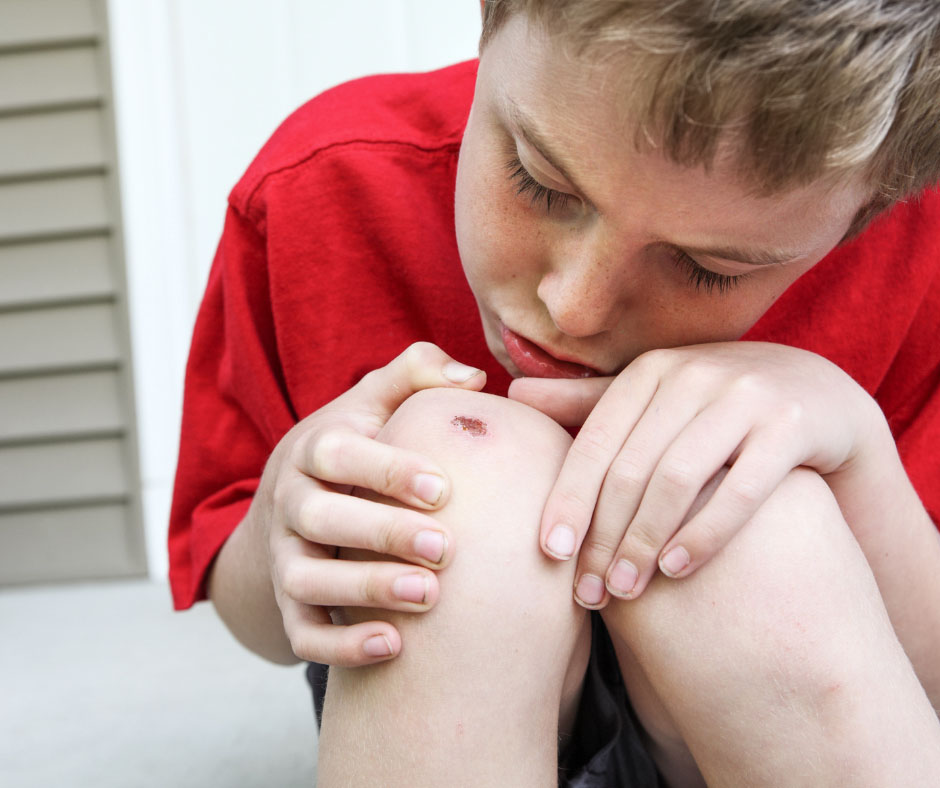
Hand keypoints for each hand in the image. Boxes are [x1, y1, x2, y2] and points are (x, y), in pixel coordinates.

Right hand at [250, 342, 484, 664]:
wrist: (292, 499)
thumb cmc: (357, 445)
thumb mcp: (375, 401)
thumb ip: (417, 373)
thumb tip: (471, 378)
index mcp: (314, 449)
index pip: (337, 454)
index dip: (386, 470)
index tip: (443, 487)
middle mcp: (292, 503)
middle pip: (321, 519)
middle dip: (382, 534)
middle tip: (447, 549)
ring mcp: (287, 557)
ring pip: (306, 581)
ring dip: (364, 591)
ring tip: (428, 597)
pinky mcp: (291, 604)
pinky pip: (303, 635)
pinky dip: (340, 648)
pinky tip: (394, 647)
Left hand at [508, 342, 883, 606]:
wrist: (816, 395)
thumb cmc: (713, 407)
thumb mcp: (654, 399)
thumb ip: (587, 402)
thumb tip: (512, 394)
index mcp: (649, 371)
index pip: (595, 443)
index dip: (567, 499)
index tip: (548, 555)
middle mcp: (693, 374)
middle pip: (631, 467)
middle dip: (604, 536)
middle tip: (588, 590)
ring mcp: (745, 396)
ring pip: (678, 479)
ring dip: (645, 542)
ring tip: (626, 589)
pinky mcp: (791, 425)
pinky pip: (742, 489)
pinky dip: (704, 532)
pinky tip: (676, 570)